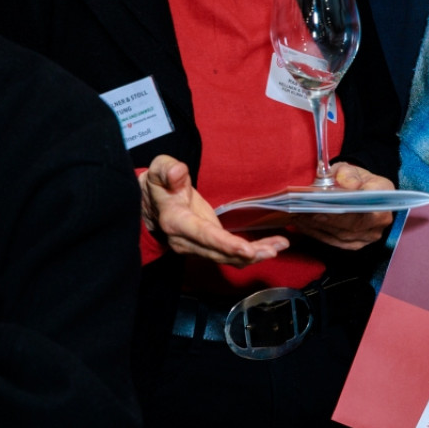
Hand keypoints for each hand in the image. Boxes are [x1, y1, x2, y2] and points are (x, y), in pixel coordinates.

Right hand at [140, 155, 287, 265]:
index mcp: (176, 221)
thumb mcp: (158, 170)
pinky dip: (251, 253)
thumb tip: (177, 173)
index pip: (203, 235)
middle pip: (220, 252)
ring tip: (278, 246)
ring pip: (227, 257)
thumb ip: (167, 170)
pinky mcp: (207, 247)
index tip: (246, 249)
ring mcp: (196, 247)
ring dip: (254, 255)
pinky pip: (230, 254)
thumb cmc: (158, 184)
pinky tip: (271, 246)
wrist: (149, 204)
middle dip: (248, 254)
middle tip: (274, 249)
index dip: (225, 244)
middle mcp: (186, 241)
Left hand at [288, 163, 393, 250]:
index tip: (319, 207)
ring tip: (296, 216)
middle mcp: (380, 222)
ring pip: (339, 235)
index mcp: (383, 197)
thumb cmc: (356, 179)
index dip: (342, 212)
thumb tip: (345, 184)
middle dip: (322, 219)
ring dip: (315, 227)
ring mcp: (368, 237)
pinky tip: (301, 224)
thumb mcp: (351, 168)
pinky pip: (333, 241)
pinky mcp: (354, 244)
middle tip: (300, 212)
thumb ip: (347, 173)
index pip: (365, 210)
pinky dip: (315, 232)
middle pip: (349, 225)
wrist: (361, 191)